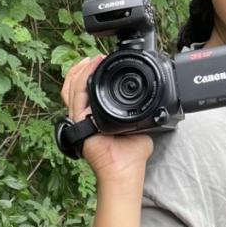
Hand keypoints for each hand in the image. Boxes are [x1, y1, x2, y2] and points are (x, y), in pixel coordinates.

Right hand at [61, 56, 153, 183]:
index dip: (90, 75)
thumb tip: (153, 108)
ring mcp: (80, 119)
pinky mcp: (79, 122)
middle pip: (75, 87)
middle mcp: (85, 117)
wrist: (125, 169)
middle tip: (95, 58)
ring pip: (72, 88)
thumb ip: (140, 116)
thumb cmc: (131, 155)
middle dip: (83, 69)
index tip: (101, 63)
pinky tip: (89, 69)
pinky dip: (81, 81)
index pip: (86, 92)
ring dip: (81, 71)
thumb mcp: (139, 127)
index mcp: (96, 117)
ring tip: (93, 60)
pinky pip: (76, 97)